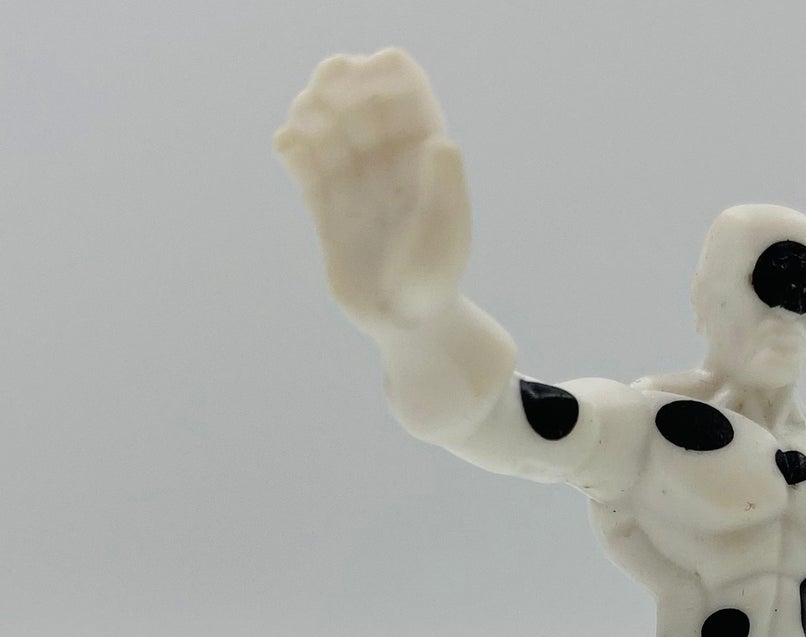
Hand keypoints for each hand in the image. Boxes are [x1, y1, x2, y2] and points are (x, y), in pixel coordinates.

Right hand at [274, 49, 470, 330]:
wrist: (407, 326)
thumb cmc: (434, 280)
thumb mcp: (448, 234)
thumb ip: (447, 187)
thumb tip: (439, 141)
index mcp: (424, 157)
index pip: (405, 92)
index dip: (384, 74)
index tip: (365, 76)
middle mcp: (389, 164)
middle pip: (359, 101)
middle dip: (339, 85)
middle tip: (325, 94)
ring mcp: (356, 184)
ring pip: (326, 128)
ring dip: (310, 113)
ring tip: (305, 124)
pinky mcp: (327, 210)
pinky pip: (305, 166)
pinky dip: (294, 148)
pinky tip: (289, 147)